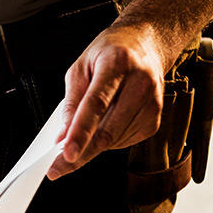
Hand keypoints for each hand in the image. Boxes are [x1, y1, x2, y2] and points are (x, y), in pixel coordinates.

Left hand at [47, 23, 170, 180]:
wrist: (145, 46)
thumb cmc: (109, 54)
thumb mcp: (81, 68)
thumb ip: (71, 102)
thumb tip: (63, 136)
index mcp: (117, 64)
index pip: (96, 104)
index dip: (80, 132)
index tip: (66, 152)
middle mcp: (140, 83)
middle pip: (107, 130)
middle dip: (80, 154)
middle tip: (57, 167)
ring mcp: (152, 103)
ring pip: (114, 141)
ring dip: (91, 145)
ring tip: (83, 130)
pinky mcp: (154, 120)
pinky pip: (123, 142)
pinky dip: (107, 141)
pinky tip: (104, 124)